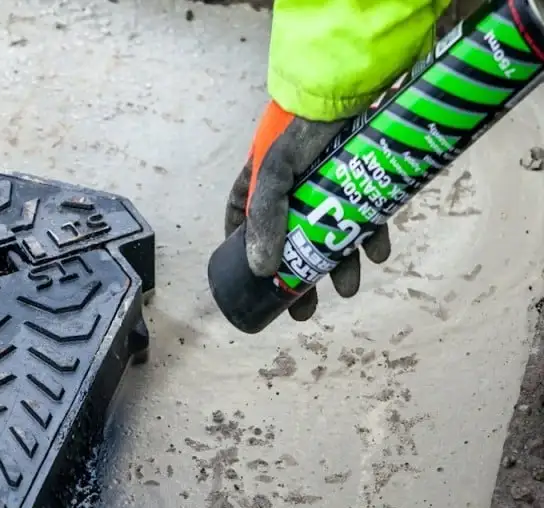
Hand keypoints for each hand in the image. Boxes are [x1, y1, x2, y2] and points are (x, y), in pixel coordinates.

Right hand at [225, 101, 390, 321]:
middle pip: (291, 243)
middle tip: (305, 309)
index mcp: (260, 184)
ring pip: (332, 234)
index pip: (244, 227)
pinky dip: (372, 238)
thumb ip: (264, 218)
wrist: (357, 86)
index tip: (259, 288)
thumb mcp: (274, 175)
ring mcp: (329, 185)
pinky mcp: (363, 179)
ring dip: (340, 265)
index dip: (247, 260)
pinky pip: (366, 216)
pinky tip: (377, 254)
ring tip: (348, 289)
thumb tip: (263, 271)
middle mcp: (293, 189)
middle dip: (300, 277)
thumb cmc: (305, 129)